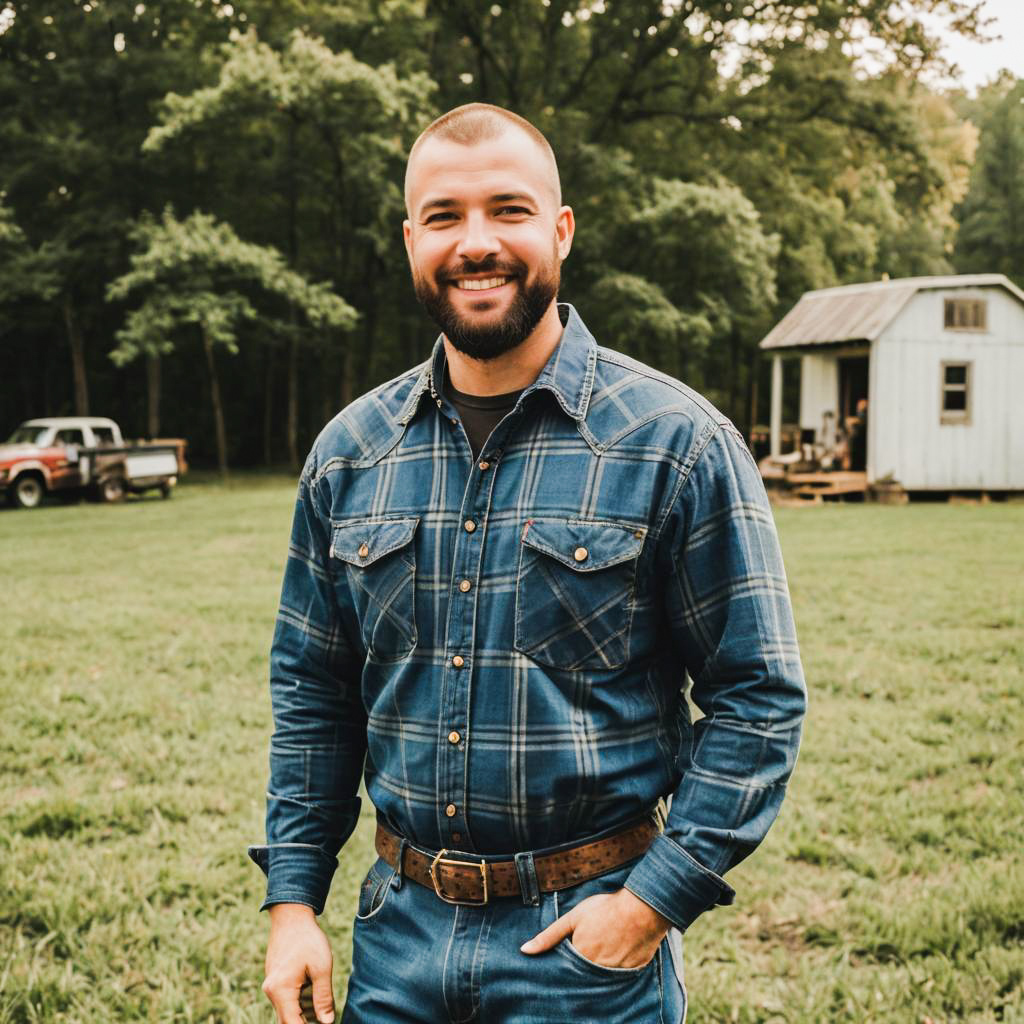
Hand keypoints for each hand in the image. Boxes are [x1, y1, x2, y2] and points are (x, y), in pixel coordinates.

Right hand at [263, 903, 334, 1023]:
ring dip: (303, 1011)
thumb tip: (327, 1022)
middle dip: (306, 1022)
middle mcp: (271, 991)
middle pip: (288, 1020)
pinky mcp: (274, 980)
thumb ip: (323, 997)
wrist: (291, 916)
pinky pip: (286, 999)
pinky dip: (299, 1001)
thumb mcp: (322, 967)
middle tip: (325, 1016)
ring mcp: (271, 985)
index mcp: (281, 990)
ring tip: (321, 1001)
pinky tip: (313, 990)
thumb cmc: (308, 939)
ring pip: (287, 1010)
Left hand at [520, 888, 671, 968]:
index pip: (565, 971)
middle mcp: (595, 972)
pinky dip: (614, 972)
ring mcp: (614, 976)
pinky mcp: (631, 975)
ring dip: (596, 972)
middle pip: (582, 978)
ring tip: (601, 952)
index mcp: (579, 960)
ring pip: (599, 980)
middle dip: (579, 971)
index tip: (566, 956)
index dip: (564, 964)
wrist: (641, 909)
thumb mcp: (573, 918)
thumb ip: (549, 936)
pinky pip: (618, 979)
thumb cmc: (605, 910)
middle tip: (587, 951)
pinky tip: (616, 956)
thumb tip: (524, 950)